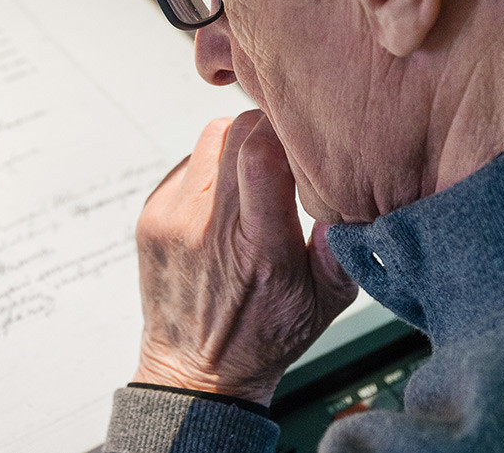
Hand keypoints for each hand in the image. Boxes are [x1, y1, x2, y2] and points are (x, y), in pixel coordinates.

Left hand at [132, 110, 357, 405]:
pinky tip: (224, 205)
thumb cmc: (264, 337)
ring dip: (239, 147)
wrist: (194, 372)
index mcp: (259, 249)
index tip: (304, 139)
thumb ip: (343, 248)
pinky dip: (212, 171)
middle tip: (285, 157)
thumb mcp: (325, 302)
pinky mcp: (151, 214)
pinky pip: (190, 163)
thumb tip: (351, 194)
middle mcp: (208, 228)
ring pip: (213, 138)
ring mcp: (172, 218)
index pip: (261, 156)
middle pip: (239, 132)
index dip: (285, 132)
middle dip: (269, 133)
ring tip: (254, 182)